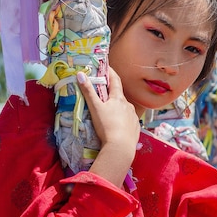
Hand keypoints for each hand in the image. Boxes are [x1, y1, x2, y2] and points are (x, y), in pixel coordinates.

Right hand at [77, 68, 139, 186]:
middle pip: (119, 96)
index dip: (110, 72)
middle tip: (104, 93)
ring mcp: (133, 117)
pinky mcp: (136, 128)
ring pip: (125, 109)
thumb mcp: (95, 108)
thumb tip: (80, 74)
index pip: (115, 80)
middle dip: (112, 93)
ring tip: (110, 113)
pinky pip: (129, 121)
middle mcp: (129, 106)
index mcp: (119, 99)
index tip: (106, 67)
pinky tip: (118, 126)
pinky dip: (123, 120)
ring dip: (118, 108)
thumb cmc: (106, 127)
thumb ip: (88, 91)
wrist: (120, 148)